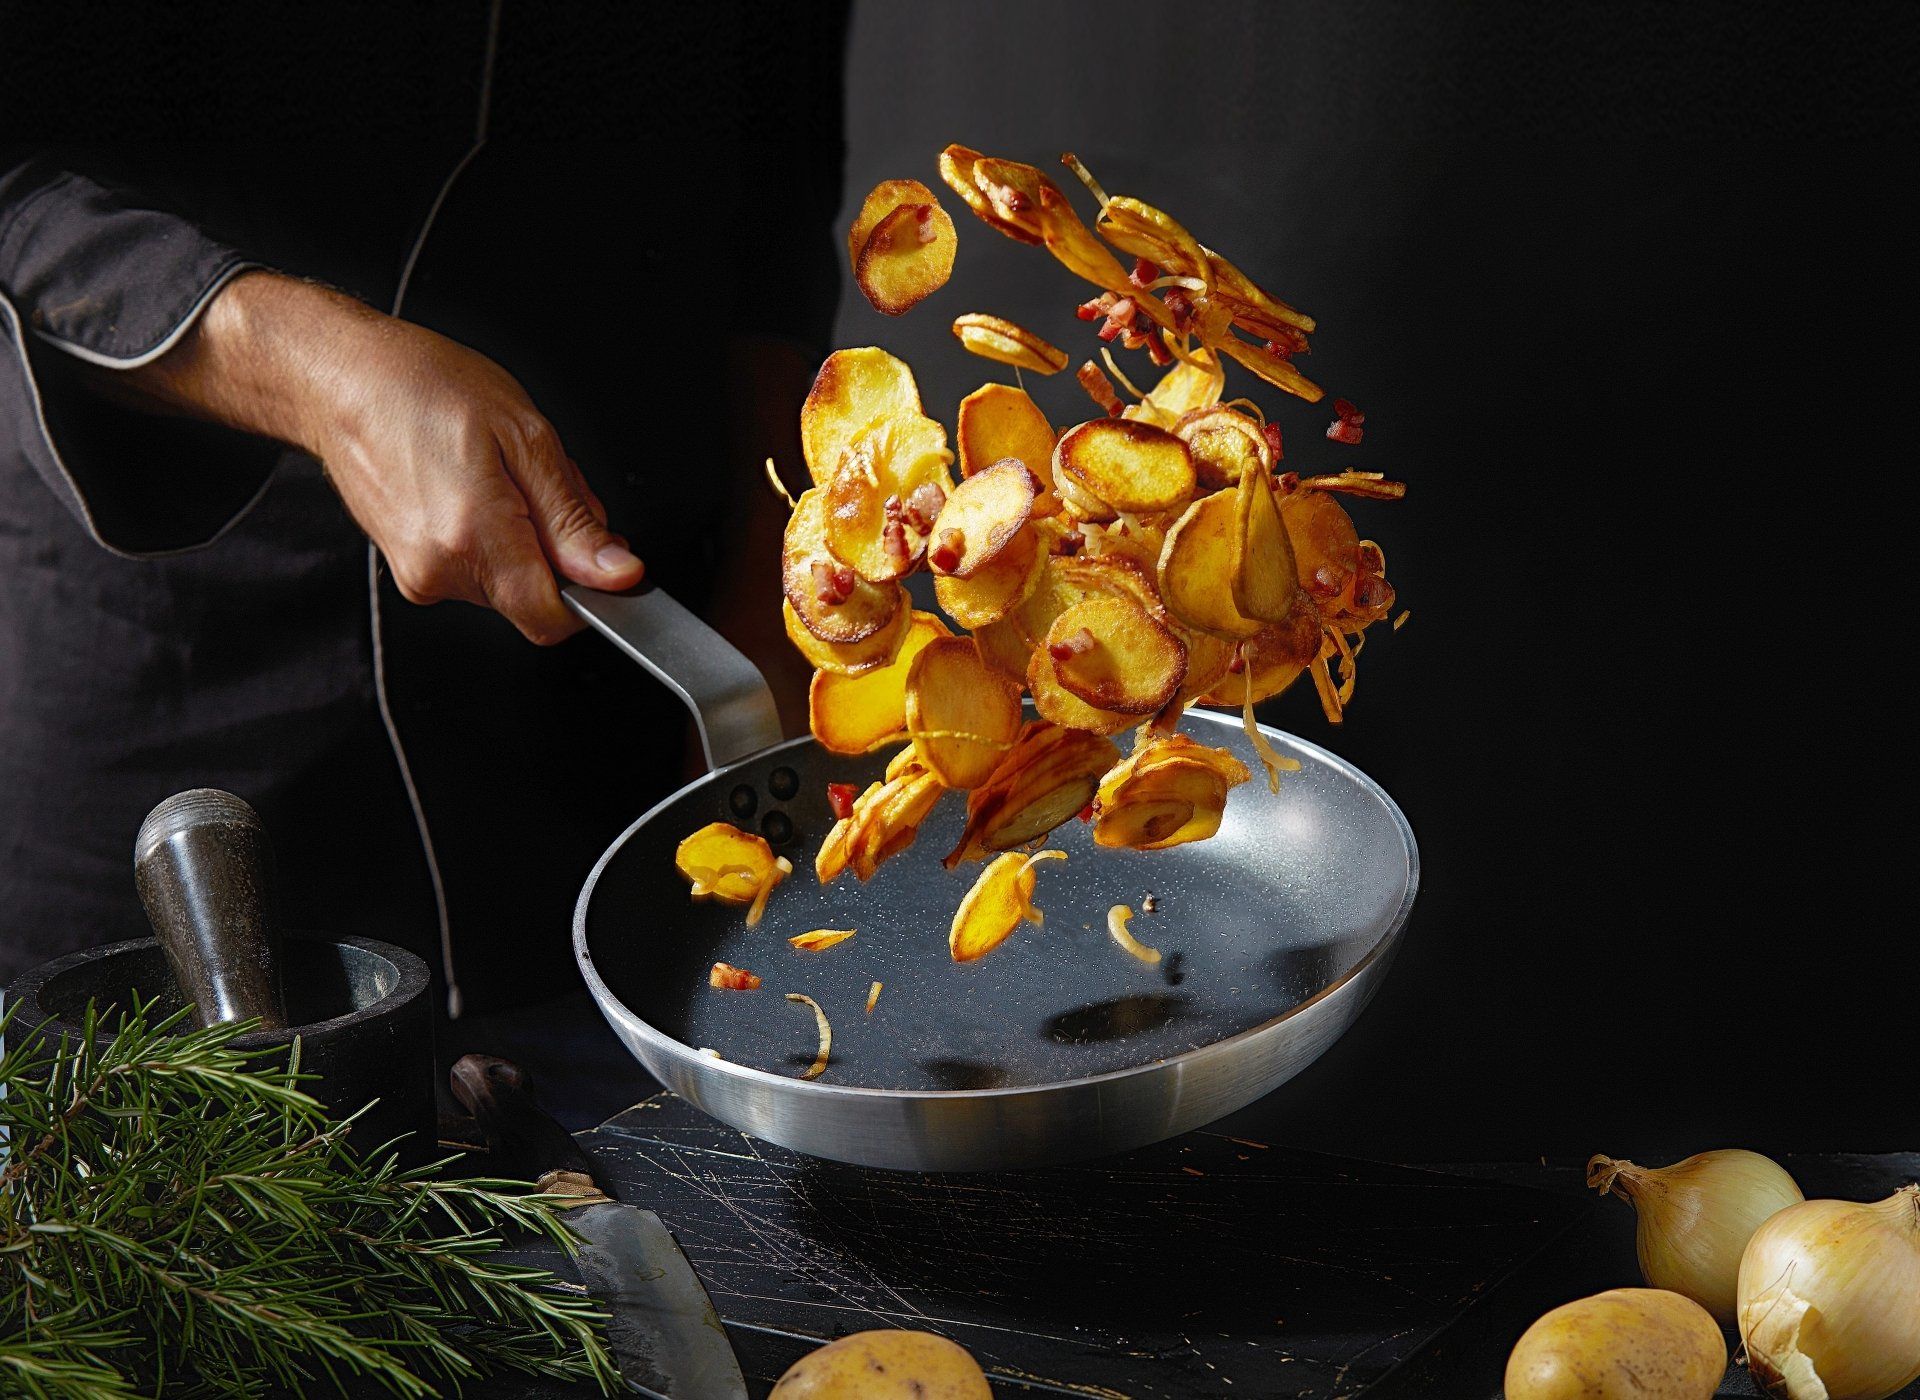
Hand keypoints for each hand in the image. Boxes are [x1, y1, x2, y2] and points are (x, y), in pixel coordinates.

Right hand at [123, 271, 642, 642]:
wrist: (340, 379)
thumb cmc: (426, 388)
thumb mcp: (526, 437)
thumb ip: (574, 520)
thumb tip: (617, 574)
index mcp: (472, 536)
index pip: (551, 617)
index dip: (593, 594)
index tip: (606, 558)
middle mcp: (439, 570)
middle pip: (533, 598)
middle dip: (558, 550)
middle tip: (539, 483)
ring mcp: (419, 575)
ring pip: (507, 584)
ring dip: (525, 540)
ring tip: (497, 475)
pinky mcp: (410, 571)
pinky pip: (476, 571)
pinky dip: (494, 538)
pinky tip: (474, 487)